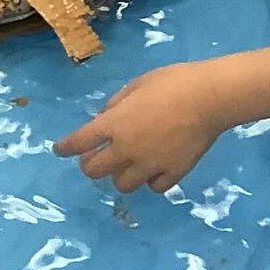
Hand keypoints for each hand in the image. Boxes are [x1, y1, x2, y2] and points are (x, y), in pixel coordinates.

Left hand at [56, 64, 225, 193]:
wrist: (209, 98)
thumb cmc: (173, 82)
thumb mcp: (137, 84)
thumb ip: (117, 104)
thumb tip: (106, 117)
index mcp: (114, 124)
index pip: (79, 141)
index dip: (65, 147)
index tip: (59, 150)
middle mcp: (126, 150)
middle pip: (94, 171)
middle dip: (89, 165)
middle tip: (96, 157)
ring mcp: (149, 165)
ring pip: (122, 185)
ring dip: (120, 175)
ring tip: (128, 164)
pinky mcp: (173, 174)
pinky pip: (154, 187)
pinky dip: (151, 180)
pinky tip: (155, 169)